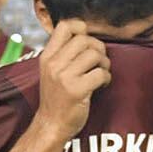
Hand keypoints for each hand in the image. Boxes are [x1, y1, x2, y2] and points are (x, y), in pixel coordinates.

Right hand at [34, 19, 109, 140]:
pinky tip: (101, 85)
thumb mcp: (51, 71)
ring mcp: (64, 77)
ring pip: (95, 55)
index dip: (82, 29)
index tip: (86, 43)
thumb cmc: (56, 97)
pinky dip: (106, 78)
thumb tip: (86, 35)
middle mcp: (53, 64)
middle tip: (97, 62)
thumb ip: (63, 53)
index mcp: (46, 57)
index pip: (65, 26)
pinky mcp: (77, 90)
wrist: (51, 125)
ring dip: (104, 63)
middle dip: (98, 48)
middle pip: (85, 39)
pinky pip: (101, 73)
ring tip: (100, 73)